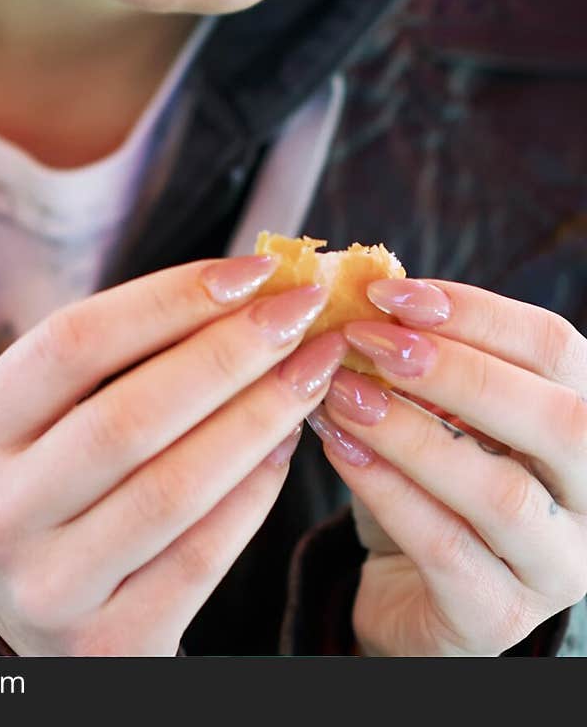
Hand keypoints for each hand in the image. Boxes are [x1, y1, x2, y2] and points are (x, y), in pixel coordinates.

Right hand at [0, 253, 346, 655]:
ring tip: (313, 369)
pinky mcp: (109, 642)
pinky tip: (289, 444)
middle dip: (231, 353)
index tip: (254, 270)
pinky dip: (255, 492)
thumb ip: (128, 354)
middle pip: (129, 415)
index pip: (74, 342)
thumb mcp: (54, 414)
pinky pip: (202, 556)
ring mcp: (50, 585)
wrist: (25, 616)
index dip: (170, 299)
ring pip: (174, 488)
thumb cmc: (60, 480)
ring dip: (260, 417)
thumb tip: (249, 286)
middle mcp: (1, 510)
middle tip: (303, 310)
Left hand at [308, 278, 586, 655]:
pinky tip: (339, 448)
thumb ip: (419, 352)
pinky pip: (447, 548)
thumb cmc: (428, 477)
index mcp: (584, 417)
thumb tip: (366, 284)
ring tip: (343, 394)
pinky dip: (386, 490)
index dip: (475, 311)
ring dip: (412, 433)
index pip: (555, 348)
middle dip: (456, 370)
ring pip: (502, 493)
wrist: (409, 586)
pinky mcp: (499, 616)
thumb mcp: (433, 405)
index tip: (389, 292)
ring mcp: (556, 563)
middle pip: (558, 421)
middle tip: (369, 341)